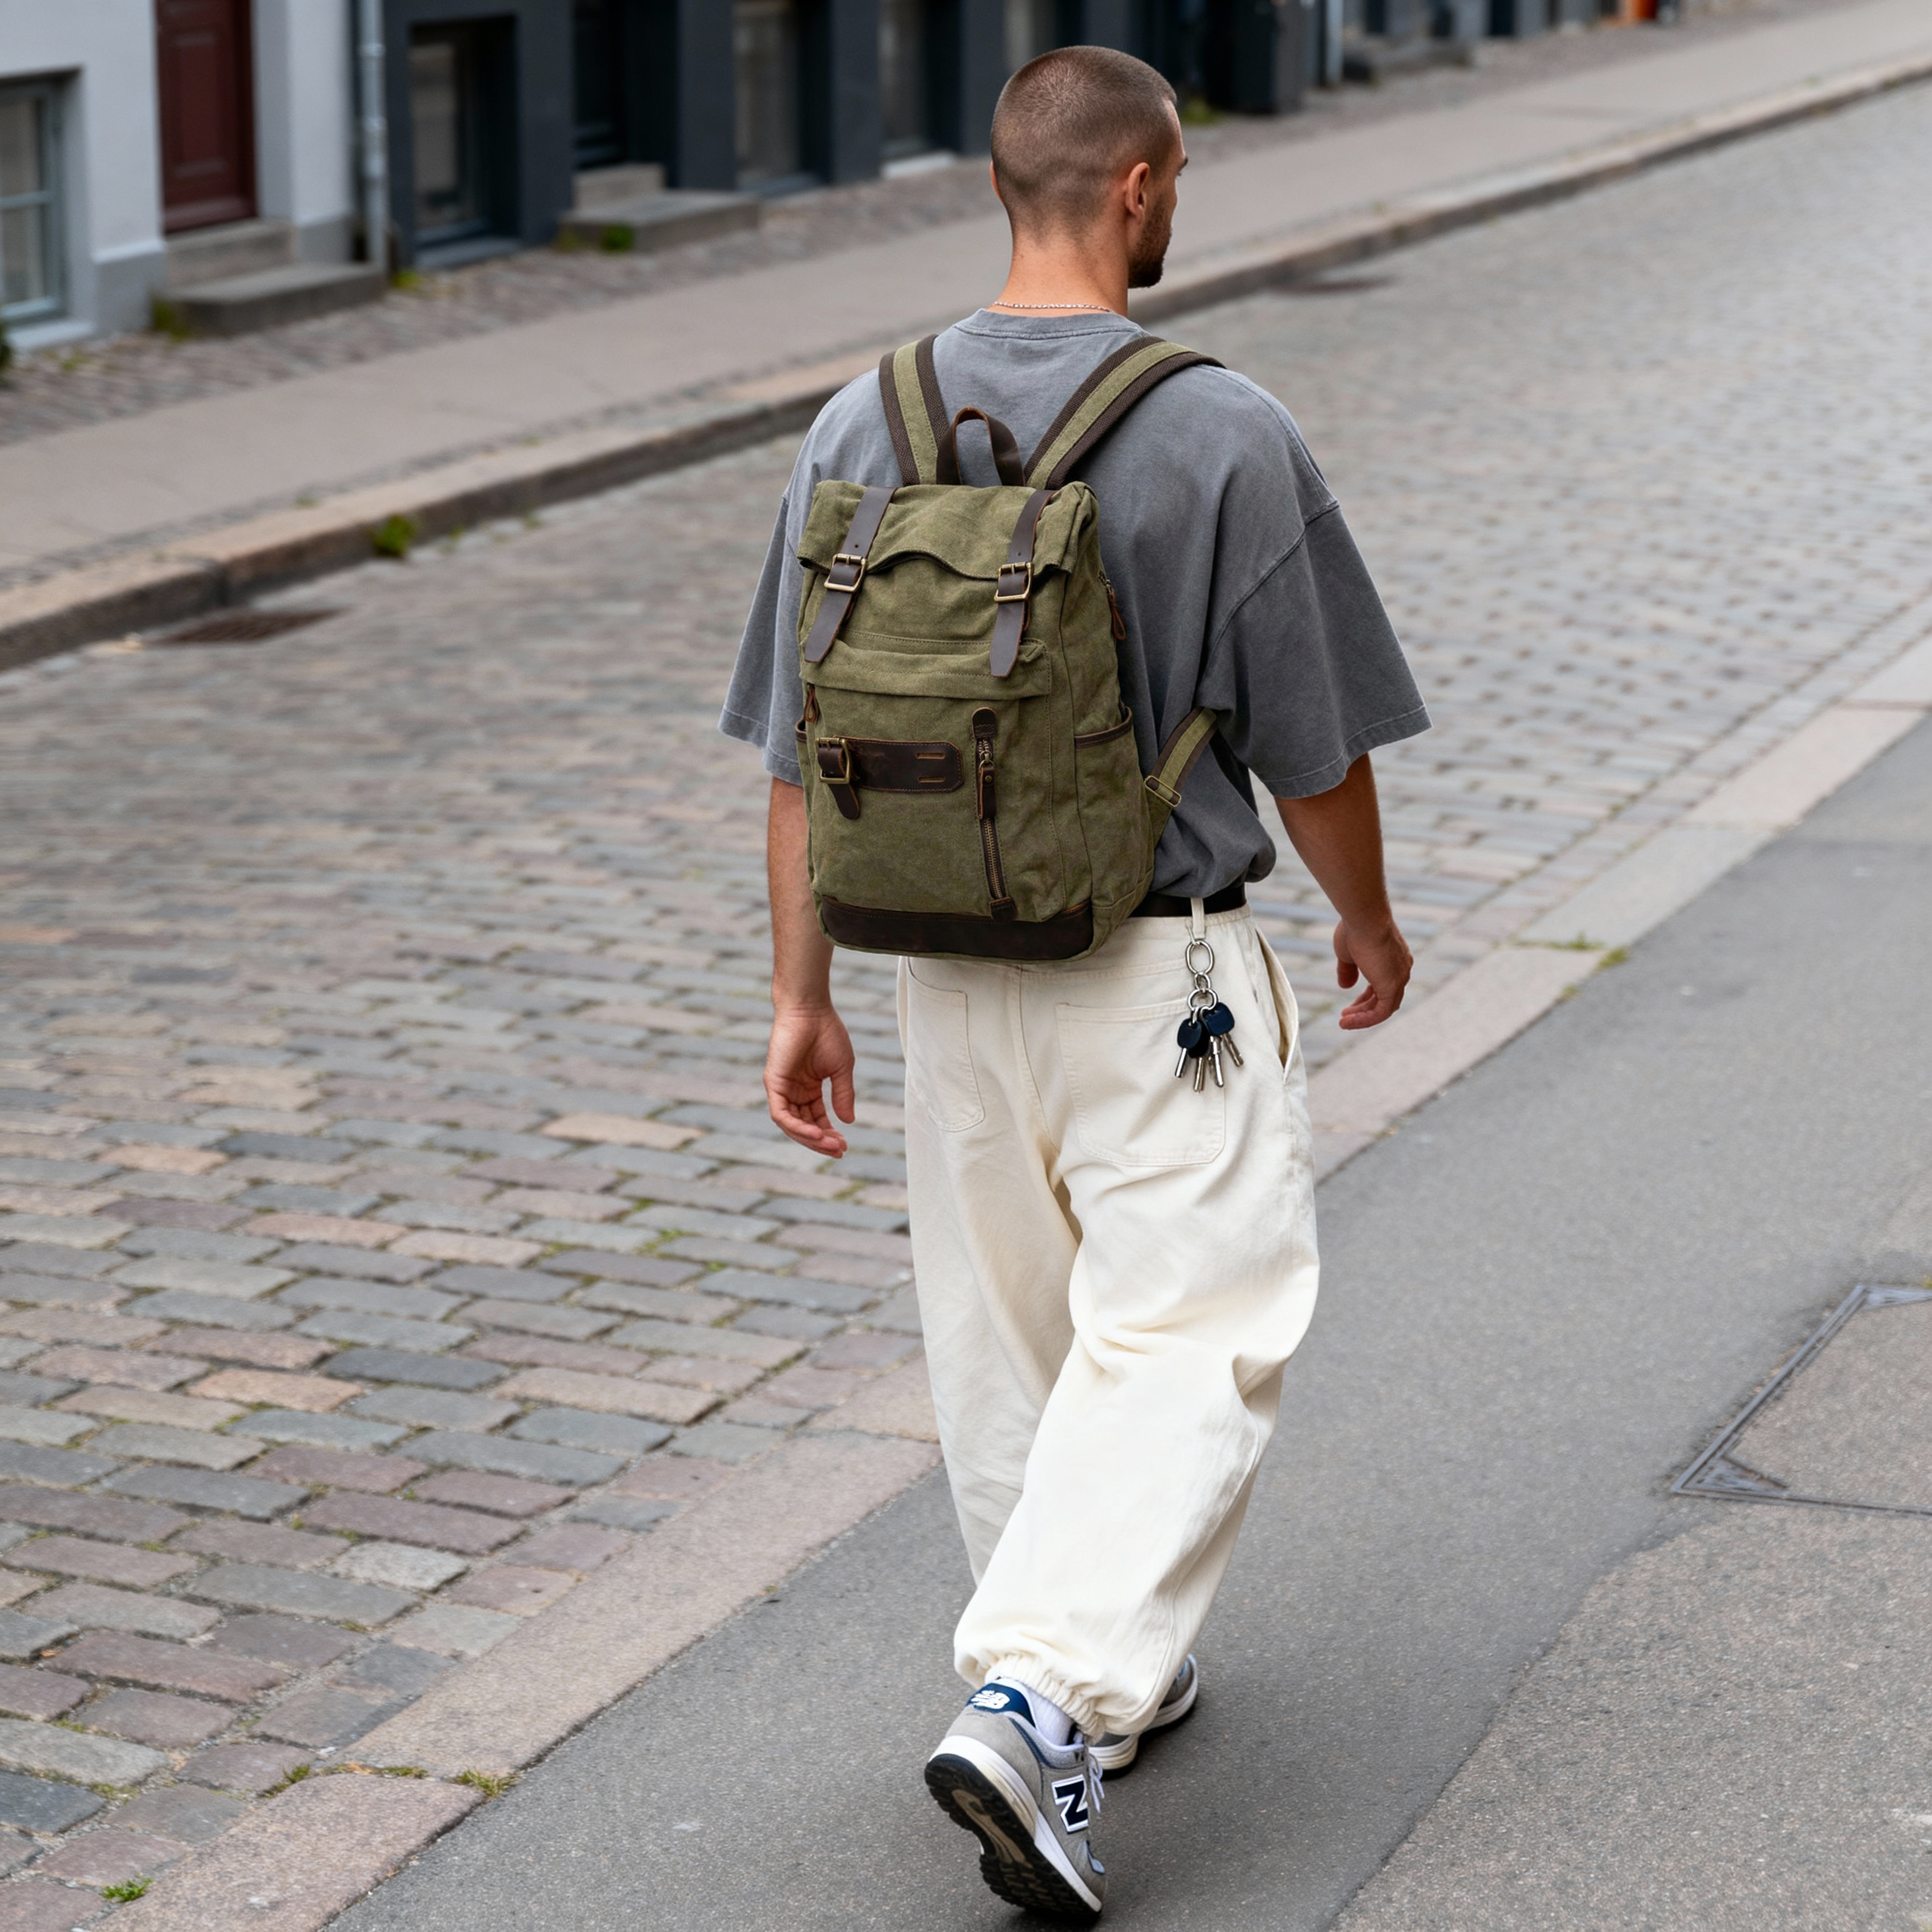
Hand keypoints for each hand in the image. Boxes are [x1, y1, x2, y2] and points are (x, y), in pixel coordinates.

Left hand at [765, 1004, 855, 1155]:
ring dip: (810, 1138)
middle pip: (804, 1126)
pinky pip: (781, 1114)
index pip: (816, 1119)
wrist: (811, 1009)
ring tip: (831, 1145)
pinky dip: (797, 1127)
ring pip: (791, 1125)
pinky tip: (816, 1133)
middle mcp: (793, 1091)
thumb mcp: (842, 1069)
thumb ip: (843, 1095)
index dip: (829, 1134)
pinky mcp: (773, 1083)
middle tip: (839, 1151)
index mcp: (808, 1089)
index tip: (845, 1146)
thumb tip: (849, 1122)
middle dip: (821, 1141)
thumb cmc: (827, 1033)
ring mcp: (781, 1088)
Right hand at [1333, 916, 1411, 1029]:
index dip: (1366, 997)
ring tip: (1343, 1022)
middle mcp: (1401, 970)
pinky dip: (1365, 1019)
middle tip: (1346, 1015)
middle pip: (1385, 998)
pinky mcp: (1392, 987)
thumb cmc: (1355, 928)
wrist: (1364, 918)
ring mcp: (1399, 978)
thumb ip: (1348, 971)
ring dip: (1363, 1017)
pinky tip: (1346, 1021)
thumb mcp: (1348, 953)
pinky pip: (1381, 1012)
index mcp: (1394, 959)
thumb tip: (1345, 986)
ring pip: (1384, 1008)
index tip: (1351, 1005)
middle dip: (1364, 1008)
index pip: (1383, 984)